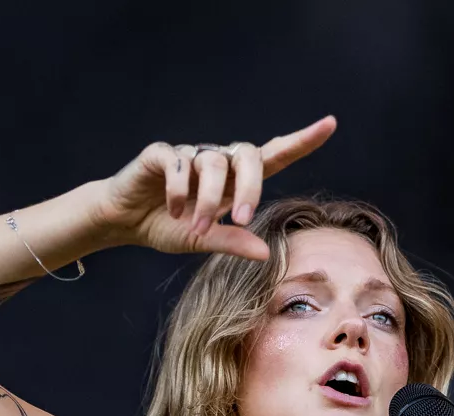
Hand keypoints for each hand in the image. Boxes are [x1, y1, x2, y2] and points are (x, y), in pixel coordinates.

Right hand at [88, 116, 336, 260]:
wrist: (123, 222)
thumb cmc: (167, 227)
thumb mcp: (203, 241)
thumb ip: (233, 242)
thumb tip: (267, 253)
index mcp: (234, 179)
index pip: (274, 154)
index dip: (301, 141)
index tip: (330, 124)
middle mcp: (216, 160)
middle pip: (248, 155)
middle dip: (250, 187)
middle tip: (241, 218)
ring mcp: (189, 154)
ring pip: (212, 162)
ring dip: (207, 198)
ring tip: (194, 226)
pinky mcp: (161, 153)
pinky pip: (178, 163)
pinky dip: (179, 189)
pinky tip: (174, 209)